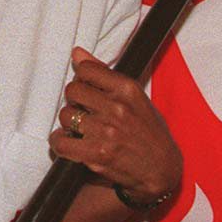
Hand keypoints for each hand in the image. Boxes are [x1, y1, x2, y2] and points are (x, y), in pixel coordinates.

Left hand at [51, 47, 181, 202]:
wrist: (161, 168)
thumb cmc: (149, 132)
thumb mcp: (135, 97)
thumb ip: (104, 74)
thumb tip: (77, 52)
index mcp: (128, 89)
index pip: (86, 69)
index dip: (82, 79)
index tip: (86, 89)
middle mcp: (117, 108)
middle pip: (72, 91)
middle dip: (74, 100)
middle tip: (83, 110)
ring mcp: (106, 132)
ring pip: (65, 115)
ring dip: (69, 123)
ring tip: (80, 129)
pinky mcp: (96, 154)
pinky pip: (61, 142)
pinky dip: (60, 143)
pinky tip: (69, 143)